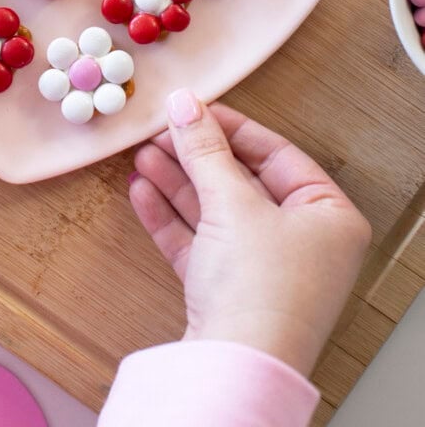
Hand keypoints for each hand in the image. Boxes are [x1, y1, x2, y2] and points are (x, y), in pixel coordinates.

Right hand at [129, 89, 370, 377]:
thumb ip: (205, 149)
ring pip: (215, 211)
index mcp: (327, 216)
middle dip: (195, 157)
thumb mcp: (232, 202)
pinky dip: (171, 217)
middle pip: (241, 182)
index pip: (277, 154)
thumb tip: (185, 102)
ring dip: (176, 182)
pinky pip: (199, 241)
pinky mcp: (230, 291)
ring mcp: (265, 269)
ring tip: (142, 155)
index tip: (193, 108)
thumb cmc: (259, 285)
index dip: (231, 128)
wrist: (235, 367)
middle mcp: (303, 242)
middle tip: (160, 131)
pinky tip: (142, 191)